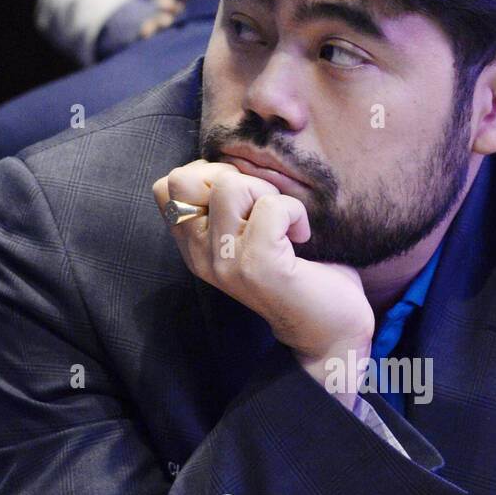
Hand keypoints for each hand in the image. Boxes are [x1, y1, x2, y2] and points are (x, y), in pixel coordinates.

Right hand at [153, 160, 373, 407]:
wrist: (328, 331)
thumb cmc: (298, 275)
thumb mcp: (249, 235)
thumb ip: (229, 207)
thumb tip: (230, 163)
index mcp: (195, 248)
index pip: (167, 187)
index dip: (204, 174)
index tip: (241, 197)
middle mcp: (202, 257)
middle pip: (185, 179)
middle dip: (232, 177)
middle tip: (263, 206)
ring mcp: (227, 263)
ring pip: (229, 186)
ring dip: (267, 193)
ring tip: (284, 222)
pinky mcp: (259, 266)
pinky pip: (271, 207)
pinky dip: (294, 211)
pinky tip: (301, 234)